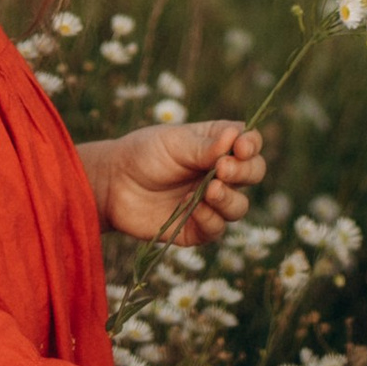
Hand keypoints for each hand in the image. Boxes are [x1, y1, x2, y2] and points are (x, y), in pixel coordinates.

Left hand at [84, 117, 264, 245]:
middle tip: (223, 169)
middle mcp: (220, 174)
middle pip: (253, 174)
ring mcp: (211, 202)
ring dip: (229, 199)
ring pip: (239, 207)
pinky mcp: (198, 228)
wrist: (112, 185)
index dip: (252, 146)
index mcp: (218, 144)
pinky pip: (217, 229)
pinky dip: (209, 219)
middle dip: (245, 172)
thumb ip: (205, 146)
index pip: (249, 144)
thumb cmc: (143, 154)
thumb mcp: (173, 143)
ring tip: (209, 190)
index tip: (240, 148)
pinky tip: (191, 208)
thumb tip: (237, 137)